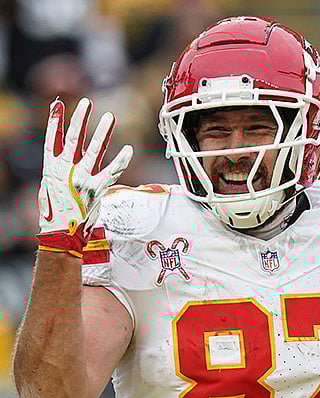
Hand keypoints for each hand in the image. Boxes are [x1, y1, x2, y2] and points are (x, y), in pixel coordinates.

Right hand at [37, 98, 132, 255]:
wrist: (62, 233)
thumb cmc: (57, 211)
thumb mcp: (50, 188)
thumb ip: (59, 171)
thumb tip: (63, 158)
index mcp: (52, 168)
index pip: (52, 139)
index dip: (55, 121)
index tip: (59, 104)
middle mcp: (66, 170)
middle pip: (74, 138)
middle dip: (81, 119)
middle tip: (88, 102)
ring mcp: (82, 178)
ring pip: (94, 149)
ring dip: (102, 131)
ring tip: (109, 116)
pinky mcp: (97, 188)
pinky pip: (113, 170)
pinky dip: (121, 159)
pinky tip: (129, 148)